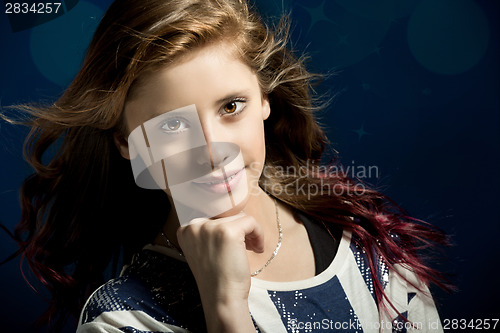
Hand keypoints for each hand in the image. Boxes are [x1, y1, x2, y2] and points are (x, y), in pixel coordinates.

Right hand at [176, 213, 263, 332]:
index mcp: (186, 231)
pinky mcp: (228, 232)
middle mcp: (194, 226)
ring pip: (239, 217)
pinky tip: (257, 249)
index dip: (227, 231)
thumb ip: (210, 235)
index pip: (213, 219)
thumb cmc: (216, 278)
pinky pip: (251, 221)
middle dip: (239, 231)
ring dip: (249, 233)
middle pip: (226, 216)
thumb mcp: (204, 251)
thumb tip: (233, 217)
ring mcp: (210, 228)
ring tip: (251, 249)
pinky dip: (259, 234)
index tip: (233, 246)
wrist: (221, 298)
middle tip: (245, 248)